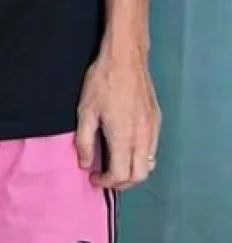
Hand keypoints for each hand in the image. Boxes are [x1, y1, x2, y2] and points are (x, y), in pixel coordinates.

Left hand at [76, 45, 160, 189]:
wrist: (125, 58)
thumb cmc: (102, 82)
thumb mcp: (86, 111)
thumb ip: (85, 141)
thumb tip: (85, 164)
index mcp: (124, 138)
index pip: (121, 175)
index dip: (106, 182)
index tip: (93, 177)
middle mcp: (143, 138)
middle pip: (139, 176)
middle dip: (122, 183)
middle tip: (106, 177)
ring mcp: (154, 130)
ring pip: (149, 164)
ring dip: (134, 172)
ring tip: (116, 166)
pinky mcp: (158, 120)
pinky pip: (153, 150)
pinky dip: (142, 159)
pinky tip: (128, 149)